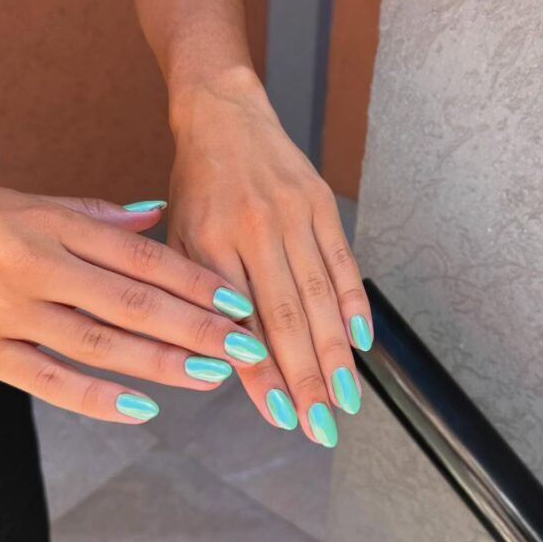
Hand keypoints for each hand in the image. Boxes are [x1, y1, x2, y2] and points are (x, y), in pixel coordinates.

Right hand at [0, 187, 267, 421]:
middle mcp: (39, 268)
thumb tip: (156, 214)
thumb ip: (95, 214)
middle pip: (132, 302)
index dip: (195, 282)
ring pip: (100, 343)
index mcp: (56, 228)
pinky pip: (48, 380)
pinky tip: (142, 408)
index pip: (142, 256)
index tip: (239, 302)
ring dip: (161, 362)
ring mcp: (11, 312)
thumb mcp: (28, 203)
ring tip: (210, 375)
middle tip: (246, 346)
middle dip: (196, 327)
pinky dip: (96, 398)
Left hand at [167, 67, 373, 446]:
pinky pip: (342, 262)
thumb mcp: (181, 237)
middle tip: (322, 426)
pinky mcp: (321, 203)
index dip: (263, 375)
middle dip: (307, 378)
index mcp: (210, 243)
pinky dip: (354, 304)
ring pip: (319, 297)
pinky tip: (361, 342)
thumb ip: (200, 295)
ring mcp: (293, 216)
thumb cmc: (195, 187)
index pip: (242, 323)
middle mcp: (254, 231)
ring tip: (346, 398)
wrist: (222, 115)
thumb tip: (226, 362)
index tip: (281, 416)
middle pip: (287, 318)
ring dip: (335, 353)